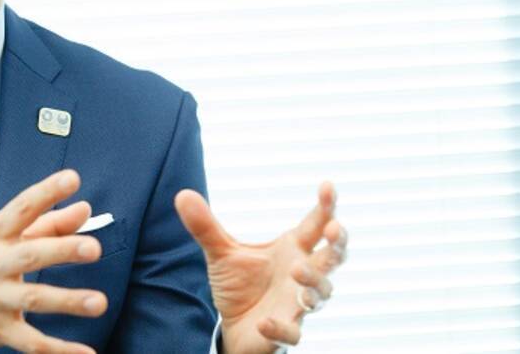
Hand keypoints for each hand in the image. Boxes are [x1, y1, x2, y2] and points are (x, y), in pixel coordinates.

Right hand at [0, 169, 106, 352]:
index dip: (47, 192)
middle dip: (62, 250)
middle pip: (30, 254)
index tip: (72, 179)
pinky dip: (58, 350)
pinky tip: (86, 353)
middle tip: (93, 248)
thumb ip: (45, 223)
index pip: (21, 208)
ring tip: (98, 302)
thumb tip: (84, 209)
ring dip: (67, 301)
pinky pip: (30, 342)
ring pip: (34, 299)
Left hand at [175, 182, 345, 352]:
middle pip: (332, 258)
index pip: (316, 225)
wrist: (232, 328)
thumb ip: (205, 226)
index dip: (326, 206)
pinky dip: (281, 327)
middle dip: (338, 244)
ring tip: (297, 269)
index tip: (327, 186)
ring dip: (313, 281)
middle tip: (335, 229)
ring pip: (320, 293)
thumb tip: (182, 194)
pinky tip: (265, 321)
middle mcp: (301, 275)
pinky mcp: (286, 333)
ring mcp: (296, 304)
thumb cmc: (239, 286)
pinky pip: (292, 332)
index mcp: (292, 249)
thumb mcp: (221, 254)